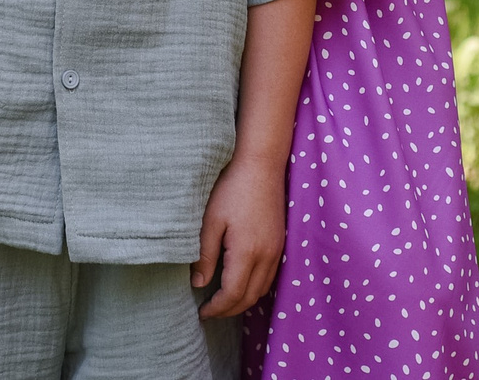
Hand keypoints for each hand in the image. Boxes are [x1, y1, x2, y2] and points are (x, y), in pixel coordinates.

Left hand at [193, 153, 287, 317]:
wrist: (261, 165)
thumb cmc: (231, 189)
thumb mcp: (210, 221)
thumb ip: (204, 255)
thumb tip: (198, 284)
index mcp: (247, 252)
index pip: (233, 295)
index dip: (217, 308)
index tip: (201, 312)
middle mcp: (266, 256)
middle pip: (249, 298)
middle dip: (229, 310)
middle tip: (209, 311)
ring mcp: (277, 250)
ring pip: (262, 290)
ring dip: (243, 301)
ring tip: (222, 301)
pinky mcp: (280, 243)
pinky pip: (269, 277)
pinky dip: (255, 288)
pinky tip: (240, 282)